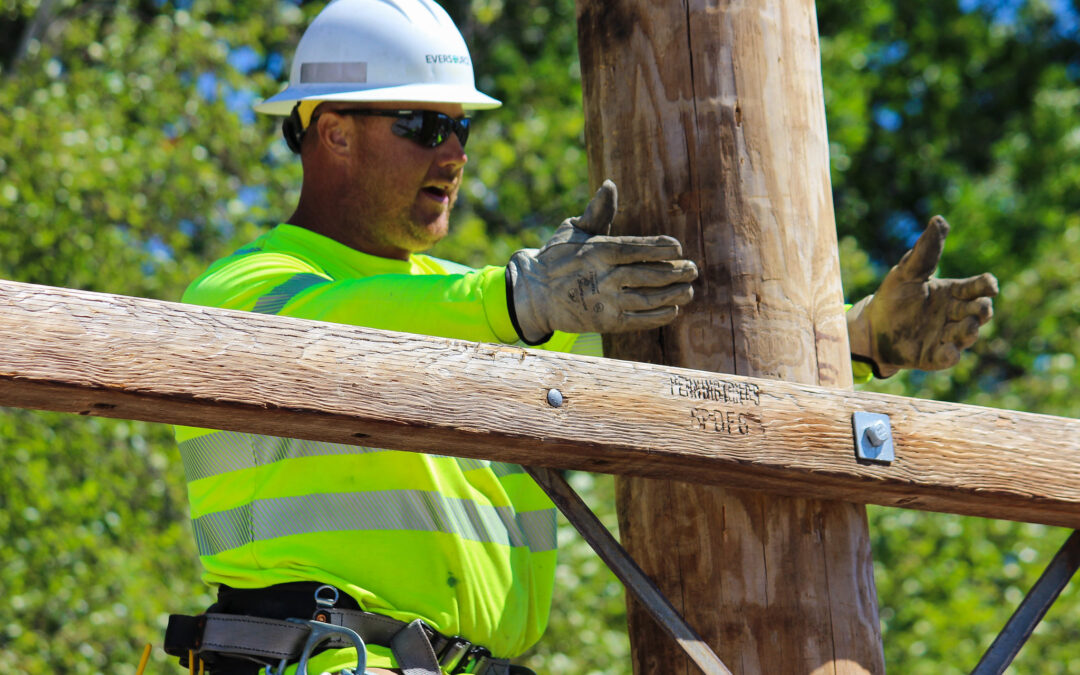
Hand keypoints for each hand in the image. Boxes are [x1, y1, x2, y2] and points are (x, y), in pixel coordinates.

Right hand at [506, 180, 697, 343]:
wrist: (533, 294)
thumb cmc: (557, 257)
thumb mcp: (574, 229)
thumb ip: (598, 212)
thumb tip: (610, 184)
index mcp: (598, 250)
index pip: (637, 248)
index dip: (660, 248)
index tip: (679, 248)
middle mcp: (603, 276)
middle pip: (648, 274)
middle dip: (675, 272)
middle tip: (693, 270)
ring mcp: (605, 301)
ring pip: (648, 298)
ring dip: (673, 294)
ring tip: (689, 290)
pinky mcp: (605, 322)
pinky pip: (639, 320)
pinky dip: (659, 316)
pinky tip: (674, 310)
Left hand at [847, 216, 997, 377]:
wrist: (872, 327)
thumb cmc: (894, 297)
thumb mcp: (907, 272)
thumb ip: (925, 252)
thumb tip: (939, 220)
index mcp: (954, 292)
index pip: (979, 287)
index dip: (987, 285)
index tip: (990, 284)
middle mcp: (956, 315)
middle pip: (980, 311)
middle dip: (983, 310)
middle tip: (980, 308)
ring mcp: (948, 336)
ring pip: (968, 334)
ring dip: (970, 331)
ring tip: (967, 326)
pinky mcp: (935, 356)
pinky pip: (950, 357)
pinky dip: (952, 355)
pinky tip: (950, 352)